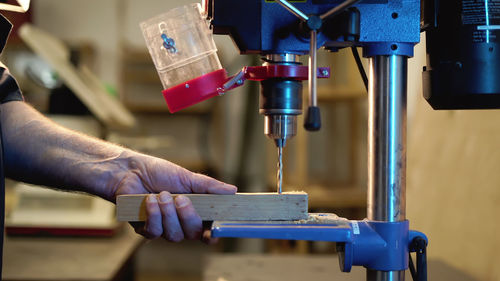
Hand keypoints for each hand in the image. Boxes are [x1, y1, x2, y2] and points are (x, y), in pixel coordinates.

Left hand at [112, 152, 236, 241]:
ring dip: (168, 214)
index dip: (211, 235)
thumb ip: (209, 186)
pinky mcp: (145, 229)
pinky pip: (154, 232)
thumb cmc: (158, 172)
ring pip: (173, 235)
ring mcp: (162, 228)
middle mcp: (180, 223)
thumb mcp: (187, 177)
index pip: (207, 231)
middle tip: (180, 198)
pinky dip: (153, 216)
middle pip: (192, 234)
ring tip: (160, 194)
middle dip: (187, 217)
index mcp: (193, 211)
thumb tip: (232, 190)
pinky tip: (150, 201)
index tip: (212, 231)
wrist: (130, 170)